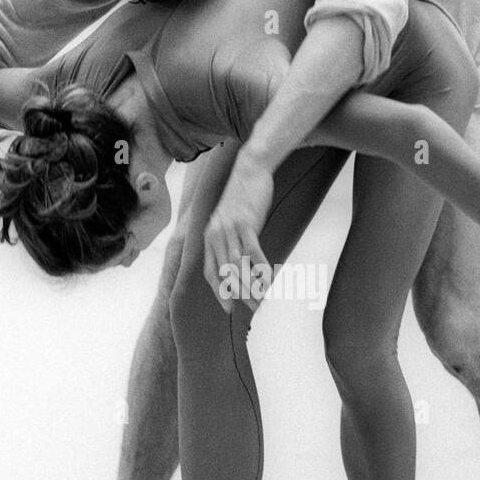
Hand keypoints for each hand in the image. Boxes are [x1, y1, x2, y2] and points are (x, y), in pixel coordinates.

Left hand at [203, 151, 274, 312]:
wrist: (250, 169)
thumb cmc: (243, 196)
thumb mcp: (231, 220)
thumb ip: (231, 240)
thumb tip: (240, 262)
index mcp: (210, 236)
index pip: (210, 271)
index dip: (219, 291)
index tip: (228, 307)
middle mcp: (216, 234)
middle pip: (225, 272)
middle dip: (238, 294)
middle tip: (251, 309)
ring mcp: (229, 228)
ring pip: (238, 265)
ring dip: (250, 286)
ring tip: (261, 300)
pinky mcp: (245, 222)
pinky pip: (252, 251)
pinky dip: (261, 268)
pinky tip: (269, 279)